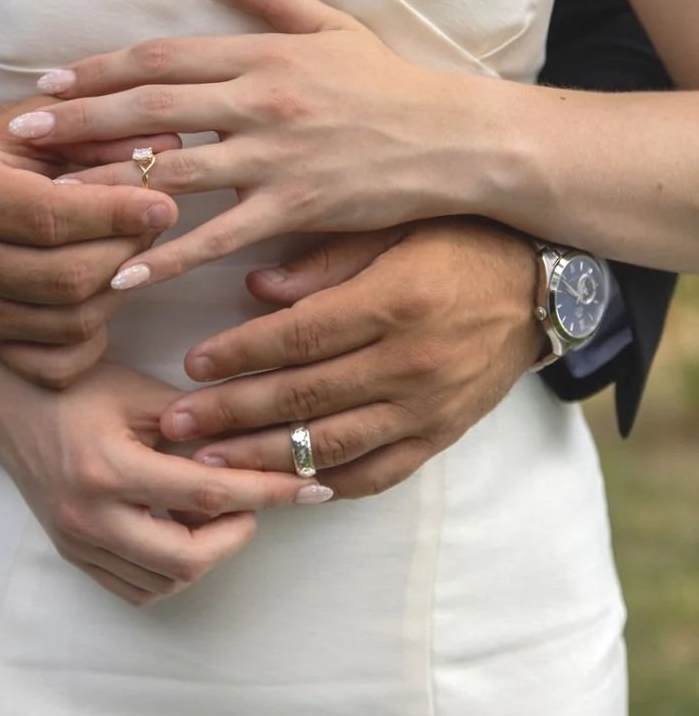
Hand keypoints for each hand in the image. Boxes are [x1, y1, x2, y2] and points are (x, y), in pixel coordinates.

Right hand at [0, 97, 179, 386]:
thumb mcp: (38, 124)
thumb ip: (99, 131)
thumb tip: (170, 145)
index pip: (48, 216)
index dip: (115, 214)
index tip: (164, 205)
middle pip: (66, 277)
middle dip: (126, 251)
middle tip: (152, 225)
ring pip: (71, 322)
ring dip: (118, 289)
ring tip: (128, 252)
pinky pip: (57, 366)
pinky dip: (94, 338)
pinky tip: (100, 296)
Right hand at [0, 363, 333, 606]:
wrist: (4, 409)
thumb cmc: (75, 391)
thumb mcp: (137, 391)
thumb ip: (196, 421)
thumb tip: (263, 443)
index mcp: (107, 468)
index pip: (204, 493)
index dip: (266, 492)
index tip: (311, 487)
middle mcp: (90, 515)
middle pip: (186, 559)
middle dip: (235, 535)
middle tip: (252, 505)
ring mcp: (79, 542)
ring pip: (164, 581)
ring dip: (205, 553)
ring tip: (217, 514)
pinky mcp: (75, 556)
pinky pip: (137, 588)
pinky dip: (173, 571)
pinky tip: (183, 533)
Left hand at [11, 0, 477, 289]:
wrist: (454, 138)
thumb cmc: (391, 83)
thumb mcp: (330, 25)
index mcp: (263, 53)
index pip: (163, 56)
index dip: (100, 69)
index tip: (49, 85)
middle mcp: (260, 98)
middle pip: (152, 105)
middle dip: (81, 120)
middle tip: (22, 135)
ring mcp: (275, 154)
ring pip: (174, 167)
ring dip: (106, 183)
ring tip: (50, 200)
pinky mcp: (294, 204)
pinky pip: (218, 234)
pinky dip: (169, 253)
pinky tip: (125, 272)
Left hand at [154, 219, 542, 497]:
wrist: (539, 286)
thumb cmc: (457, 242)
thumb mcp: (392, 228)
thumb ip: (324, 261)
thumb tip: (254, 288)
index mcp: (395, 302)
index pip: (299, 338)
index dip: (240, 354)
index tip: (192, 365)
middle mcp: (412, 363)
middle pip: (304, 398)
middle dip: (232, 414)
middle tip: (175, 425)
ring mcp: (429, 409)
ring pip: (333, 446)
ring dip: (265, 459)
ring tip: (211, 464)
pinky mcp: (443, 436)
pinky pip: (380, 473)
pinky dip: (330, 485)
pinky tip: (285, 486)